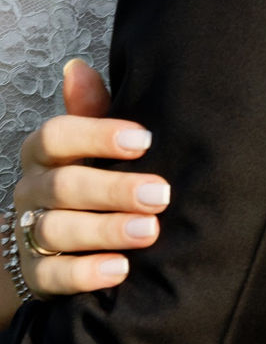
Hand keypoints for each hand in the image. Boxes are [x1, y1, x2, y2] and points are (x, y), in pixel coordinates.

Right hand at [12, 59, 170, 296]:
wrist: (51, 242)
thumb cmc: (84, 174)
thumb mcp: (90, 141)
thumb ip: (91, 109)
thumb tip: (77, 67)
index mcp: (43, 151)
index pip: (58, 135)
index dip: (98, 135)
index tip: (144, 140)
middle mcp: (31, 189)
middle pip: (64, 186)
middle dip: (114, 190)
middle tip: (160, 194)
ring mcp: (27, 233)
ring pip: (57, 231)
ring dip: (106, 230)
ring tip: (148, 231)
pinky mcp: (34, 275)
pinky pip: (53, 276)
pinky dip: (86, 274)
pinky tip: (120, 270)